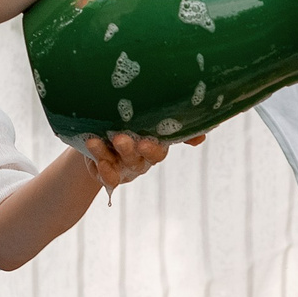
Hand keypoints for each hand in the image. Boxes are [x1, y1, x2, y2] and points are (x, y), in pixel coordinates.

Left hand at [81, 130, 200, 189]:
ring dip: (107, 154)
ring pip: (118, 164)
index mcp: (154, 145)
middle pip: (138, 158)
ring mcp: (123, 167)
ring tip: (95, 141)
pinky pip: (106, 177)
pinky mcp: (106, 173)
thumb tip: (202, 136)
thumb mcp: (146, 118)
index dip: (153, 149)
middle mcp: (140, 158)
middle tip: (120, 139)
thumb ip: (170, 123)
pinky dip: (101, 170)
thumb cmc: (129, 122)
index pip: (159, 151)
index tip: (144, 143)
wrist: (101, 133)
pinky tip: (95, 159)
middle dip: (129, 150)